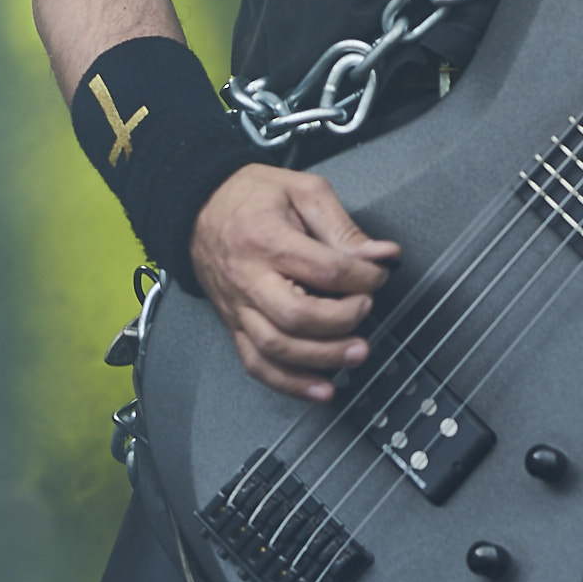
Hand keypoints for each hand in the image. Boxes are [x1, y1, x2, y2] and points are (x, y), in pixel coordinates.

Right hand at [190, 163, 398, 402]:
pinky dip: (290, 384)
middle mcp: (248, 279)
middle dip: (341, 320)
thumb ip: (343, 227)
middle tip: (367, 308)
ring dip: (321, 358)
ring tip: (356, 353)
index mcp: (267, 240)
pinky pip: (257, 364)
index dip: (362, 277)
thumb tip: (382, 254)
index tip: (378, 273)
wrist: (200, 207)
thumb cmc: (252, 197)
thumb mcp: (304, 192)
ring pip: (276, 348)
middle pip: (295, 316)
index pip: (323, 270)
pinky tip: (321, 389)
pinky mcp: (234, 326)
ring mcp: (238, 307)